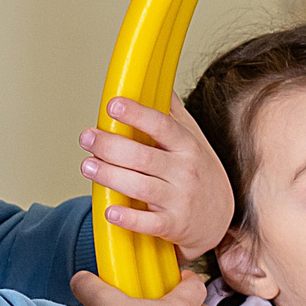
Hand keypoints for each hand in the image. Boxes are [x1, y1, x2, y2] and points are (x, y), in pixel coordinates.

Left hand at [79, 96, 234, 262]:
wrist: (219, 218)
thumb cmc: (199, 172)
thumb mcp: (193, 140)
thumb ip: (172, 114)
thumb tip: (156, 80)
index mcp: (188, 146)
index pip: (162, 126)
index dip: (137, 115)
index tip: (113, 105)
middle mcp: (185, 171)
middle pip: (143, 156)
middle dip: (111, 146)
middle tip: (86, 137)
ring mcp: (180, 199)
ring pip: (141, 186)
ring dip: (110, 176)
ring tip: (87, 166)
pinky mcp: (174, 226)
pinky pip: (149, 223)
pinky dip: (129, 218)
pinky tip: (110, 210)